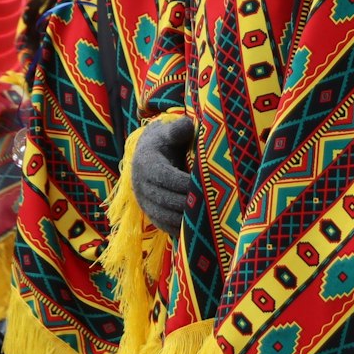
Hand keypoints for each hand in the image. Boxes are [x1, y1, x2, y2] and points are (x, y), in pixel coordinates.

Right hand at [130, 116, 198, 239]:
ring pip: (165, 216)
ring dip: (185, 219)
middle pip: (166, 200)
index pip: (166, 177)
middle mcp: (141, 185)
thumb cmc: (165, 143)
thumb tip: (186, 124)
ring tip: (207, 218)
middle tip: (212, 205)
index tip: (205, 185)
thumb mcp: (169, 133)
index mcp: (146, 164)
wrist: (147, 156)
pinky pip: (164, 225)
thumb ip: (178, 130)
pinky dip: (180, 229)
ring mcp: (144, 202)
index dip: (185, 184)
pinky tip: (197, 227)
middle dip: (189, 203)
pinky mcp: (150, 214)